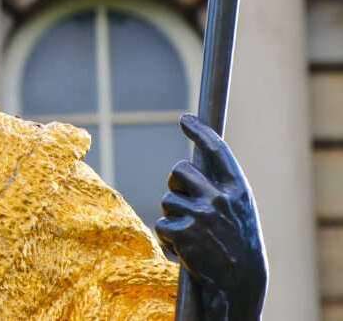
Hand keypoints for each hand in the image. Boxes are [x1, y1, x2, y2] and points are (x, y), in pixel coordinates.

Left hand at [156, 115, 266, 319]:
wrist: (239, 283)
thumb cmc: (237, 245)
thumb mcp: (238, 212)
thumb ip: (219, 188)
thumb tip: (188, 166)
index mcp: (237, 190)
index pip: (217, 151)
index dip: (200, 131)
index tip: (186, 119)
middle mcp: (220, 198)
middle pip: (179, 170)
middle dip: (175, 183)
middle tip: (184, 201)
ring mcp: (201, 215)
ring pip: (168, 199)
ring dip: (173, 216)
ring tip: (193, 237)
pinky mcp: (183, 232)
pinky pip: (162, 224)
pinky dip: (168, 239)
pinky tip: (185, 252)